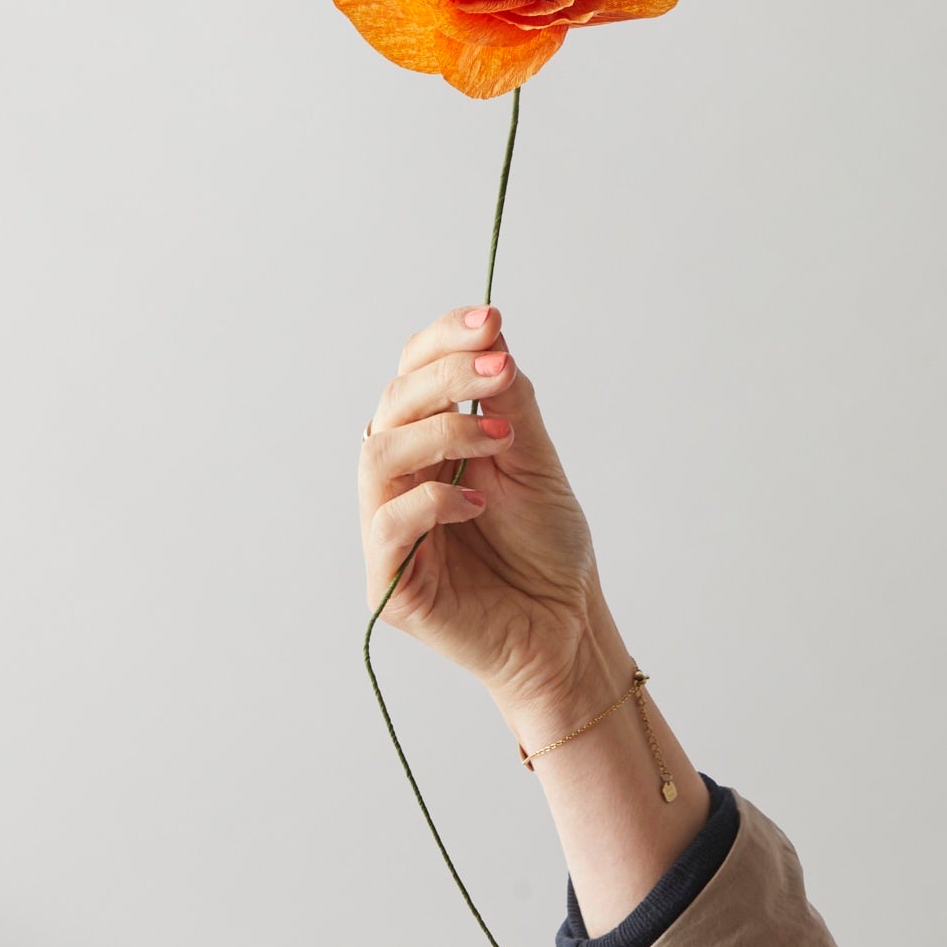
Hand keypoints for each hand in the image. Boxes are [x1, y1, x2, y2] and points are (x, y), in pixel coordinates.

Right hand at [359, 305, 608, 725]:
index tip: (491, 319)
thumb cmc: (547, 547)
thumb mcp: (534, 458)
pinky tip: (478, 503)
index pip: (413, 372)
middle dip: (447, 375)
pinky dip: (432, 502)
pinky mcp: (391, 581)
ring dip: (440, 430)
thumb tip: (493, 337)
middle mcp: (401, 477)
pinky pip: (388, 525)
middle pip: (394, 403)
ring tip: (500, 435)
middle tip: (502, 368)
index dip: (443, 340)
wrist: (567, 628)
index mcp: (429, 442)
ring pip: (378, 455)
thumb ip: (510, 402)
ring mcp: (389, 528)